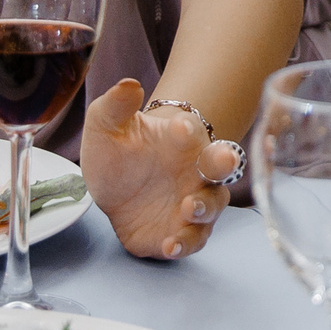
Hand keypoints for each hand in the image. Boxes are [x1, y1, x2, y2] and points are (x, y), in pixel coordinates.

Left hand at [79, 77, 241, 259]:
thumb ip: (115, 106)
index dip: (188, 129)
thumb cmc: (121, 150)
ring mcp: (192, 203)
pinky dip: (186, 243)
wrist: (118, 187)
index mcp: (181, 141)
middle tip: (220, 160)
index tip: (178, 127)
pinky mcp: (179, 232)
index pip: (191, 131)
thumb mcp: (106, 126)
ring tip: (189, 208)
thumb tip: (127, 85)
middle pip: (220, 167)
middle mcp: (195, 171)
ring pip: (213, 206)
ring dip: (206, 207)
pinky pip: (192, 240)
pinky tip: (171, 244)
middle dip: (223, 163)